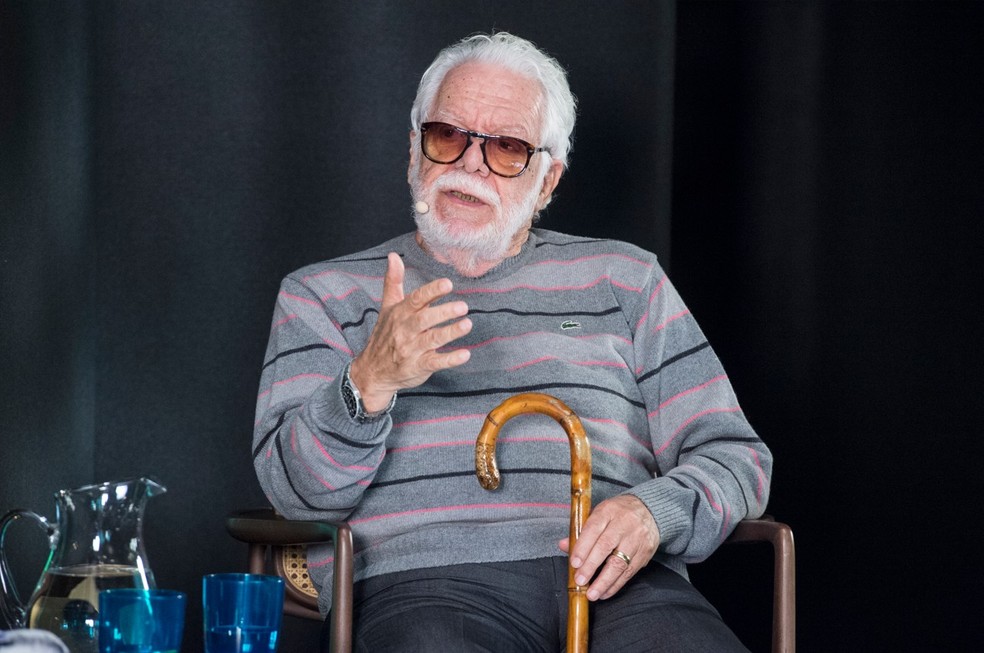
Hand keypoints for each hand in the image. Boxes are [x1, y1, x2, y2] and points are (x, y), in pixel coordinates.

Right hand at [350, 252, 471, 410]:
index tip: (447, 284)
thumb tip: (393, 256)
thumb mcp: (387, 307)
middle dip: (443, 312)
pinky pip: (435, 362)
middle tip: (463, 306)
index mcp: (400, 313)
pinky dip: (450, 359)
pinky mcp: (418, 367)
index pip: (416, 299)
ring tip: (467, 324)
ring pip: (432, 339)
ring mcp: (411, 349)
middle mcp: (405, 330)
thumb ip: (393, 281)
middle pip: (424, 318)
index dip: (432, 291)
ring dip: (450, 332)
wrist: (372, 371)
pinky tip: (465, 354)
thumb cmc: (384, 335)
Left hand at [558, 494, 659, 600]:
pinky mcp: (645, 553)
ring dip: (604, 581)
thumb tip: (564, 545)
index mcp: (608, 511)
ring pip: (620, 563)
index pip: (593, 529)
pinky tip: (605, 592)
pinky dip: (616, 585)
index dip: (583, 547)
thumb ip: (581, 531)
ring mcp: (637, 539)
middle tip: (580, 581)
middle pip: (606, 546)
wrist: (648, 511)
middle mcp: (624, 523)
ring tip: (592, 594)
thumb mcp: (598, 514)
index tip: (574, 563)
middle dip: (591, 566)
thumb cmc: (617, 514)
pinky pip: (629, 572)